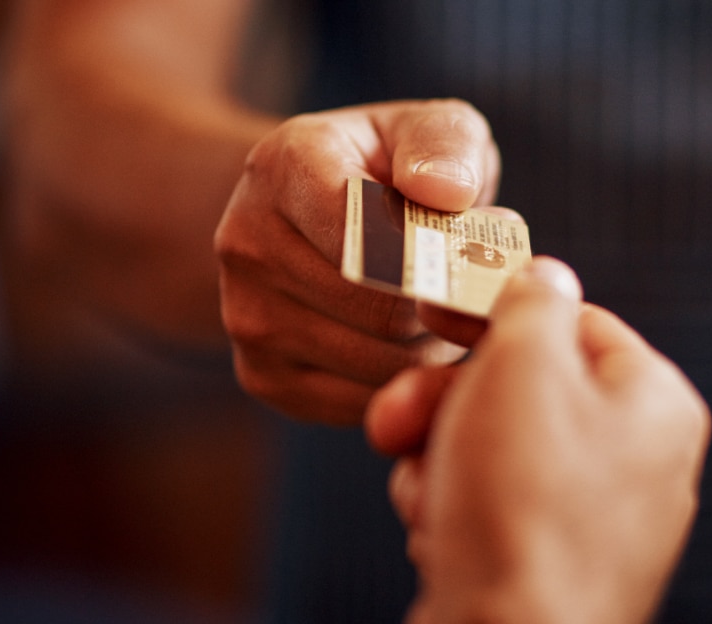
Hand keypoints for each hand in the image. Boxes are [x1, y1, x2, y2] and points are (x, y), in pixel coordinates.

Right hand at [215, 99, 500, 423]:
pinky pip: (360, 404)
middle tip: (467, 293)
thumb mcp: (428, 132)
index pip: (369, 239)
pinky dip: (402, 385)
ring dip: (430, 352)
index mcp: (284, 167)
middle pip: (382, 313)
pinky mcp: (261, 376)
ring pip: (378, 366)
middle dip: (441, 310)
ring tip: (440, 315)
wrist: (315, 212)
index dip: (434, 259)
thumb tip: (447, 192)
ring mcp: (245, 316)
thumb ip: (447, 144)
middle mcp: (246, 242)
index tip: (467, 255)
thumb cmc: (393, 170)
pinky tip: (410, 347)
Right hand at [366, 258, 710, 623]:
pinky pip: (487, 513)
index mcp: (656, 403)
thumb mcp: (525, 365)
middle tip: (395, 418)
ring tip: (426, 495)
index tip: (436, 321)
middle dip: (448, 404)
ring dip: (439, 463)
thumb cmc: (523, 505)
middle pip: (527, 393)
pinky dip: (450, 516)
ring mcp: (595, 525)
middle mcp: (639, 465)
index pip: (577, 323)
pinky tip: (440, 539)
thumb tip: (544, 276)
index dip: (497, 319)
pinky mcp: (547, 573)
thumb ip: (535, 302)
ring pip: (493, 454)